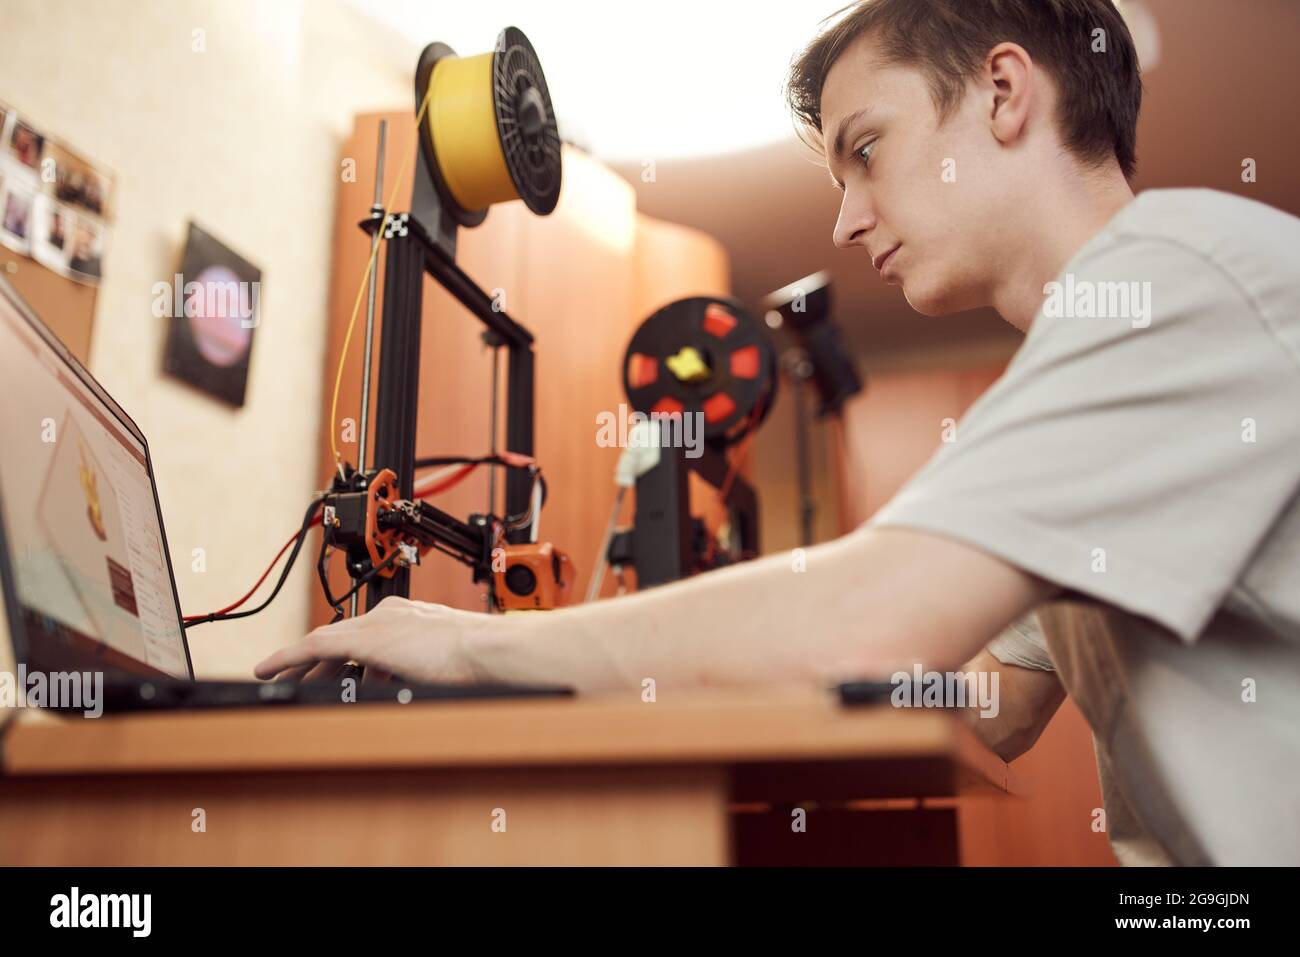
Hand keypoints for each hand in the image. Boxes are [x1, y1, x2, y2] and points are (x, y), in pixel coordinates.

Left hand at [254, 596, 493, 685]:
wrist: (484, 649)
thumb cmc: (476, 659)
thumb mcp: (441, 663)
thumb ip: (419, 668)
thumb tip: (406, 685)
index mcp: (407, 617)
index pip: (362, 634)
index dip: (341, 654)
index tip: (330, 669)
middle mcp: (387, 615)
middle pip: (338, 637)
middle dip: (315, 661)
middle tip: (296, 678)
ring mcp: (375, 625)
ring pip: (323, 644)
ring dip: (301, 665)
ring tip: (282, 681)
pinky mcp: (365, 639)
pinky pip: (313, 648)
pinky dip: (287, 659)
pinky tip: (269, 671)